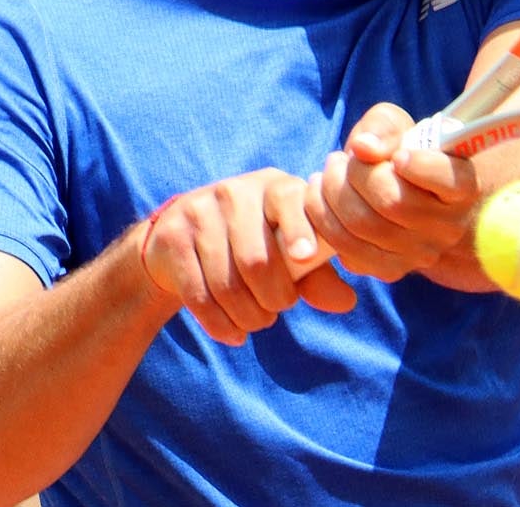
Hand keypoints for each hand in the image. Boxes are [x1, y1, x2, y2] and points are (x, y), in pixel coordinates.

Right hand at [140, 168, 356, 344]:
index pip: (288, 201)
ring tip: (258, 321)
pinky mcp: (172, 237)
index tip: (304, 258)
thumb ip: (317, 275)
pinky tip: (234, 334)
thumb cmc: (254, 245)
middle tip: (278, 309)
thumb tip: (347, 301)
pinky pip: (198, 294)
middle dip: (274, 298)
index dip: (298, 229)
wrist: (180, 242)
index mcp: (273, 187)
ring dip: (248, 316)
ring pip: (227, 283)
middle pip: (257, 259)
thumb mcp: (288, 252)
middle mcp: (235, 192)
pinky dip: (220, 324)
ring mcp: (199, 211)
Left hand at [305, 103, 481, 281]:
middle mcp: (449, 226)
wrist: (403, 191)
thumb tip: (363, 147)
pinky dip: (324, 219)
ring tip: (328, 173)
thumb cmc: (402, 150)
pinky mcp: (391, 270)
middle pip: (392, 202)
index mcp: (463, 186)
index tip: (398, 155)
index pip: (447, 179)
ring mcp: (421, 254)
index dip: (419, 166)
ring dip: (332, 193)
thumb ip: (383, 128)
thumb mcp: (398, 126)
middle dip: (355, 174)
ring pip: (364, 226)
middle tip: (339, 159)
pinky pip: (348, 250)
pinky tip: (322, 197)